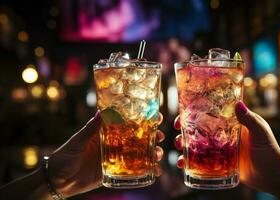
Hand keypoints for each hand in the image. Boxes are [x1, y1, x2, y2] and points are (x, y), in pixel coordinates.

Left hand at [49, 112, 164, 196]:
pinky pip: (133, 170)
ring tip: (158, 154)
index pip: (126, 122)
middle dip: (152, 135)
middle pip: (137, 136)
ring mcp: (116, 157)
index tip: (154, 115)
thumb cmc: (65, 156)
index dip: (141, 118)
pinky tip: (156, 171)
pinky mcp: (115, 171)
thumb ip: (90, 129)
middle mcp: (114, 143)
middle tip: (160, 135)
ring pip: (139, 153)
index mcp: (105, 132)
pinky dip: (146, 170)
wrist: (58, 180)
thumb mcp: (77, 141)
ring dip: (152, 152)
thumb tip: (101, 112)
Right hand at [174, 101, 279, 192]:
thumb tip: (238, 103)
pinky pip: (202, 161)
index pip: (212, 112)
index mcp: (233, 123)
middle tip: (177, 131)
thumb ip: (250, 120)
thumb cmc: (271, 153)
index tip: (185, 111)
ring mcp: (221, 149)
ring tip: (178, 148)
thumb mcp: (261, 134)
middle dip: (186, 128)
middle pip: (200, 128)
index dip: (197, 110)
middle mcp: (224, 134)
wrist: (273, 178)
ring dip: (185, 144)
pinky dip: (191, 162)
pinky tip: (183, 164)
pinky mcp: (220, 163)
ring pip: (198, 144)